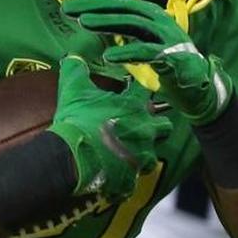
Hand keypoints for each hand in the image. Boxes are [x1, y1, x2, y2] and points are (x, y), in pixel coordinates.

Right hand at [48, 56, 170, 201]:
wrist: (73, 155)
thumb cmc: (77, 120)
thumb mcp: (73, 89)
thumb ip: (76, 69)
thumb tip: (72, 55)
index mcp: (134, 108)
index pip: (148, 94)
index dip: (141, 93)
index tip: (134, 94)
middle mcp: (145, 131)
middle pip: (165, 127)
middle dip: (154, 128)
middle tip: (138, 129)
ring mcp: (140, 158)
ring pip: (152, 157)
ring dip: (141, 156)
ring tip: (125, 156)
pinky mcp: (131, 180)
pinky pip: (132, 183)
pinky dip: (123, 182)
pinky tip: (112, 180)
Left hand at [62, 0, 231, 125]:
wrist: (199, 87)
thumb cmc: (168, 65)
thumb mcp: (141, 44)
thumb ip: (123, 33)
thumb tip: (95, 24)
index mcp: (149, 16)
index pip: (117, 3)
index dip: (92, 2)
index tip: (68, 6)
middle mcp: (158, 20)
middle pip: (123, 8)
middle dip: (94, 7)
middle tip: (68, 9)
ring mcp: (167, 37)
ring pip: (133, 24)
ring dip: (107, 22)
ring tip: (83, 23)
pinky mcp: (172, 56)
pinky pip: (147, 52)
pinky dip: (127, 53)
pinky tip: (108, 56)